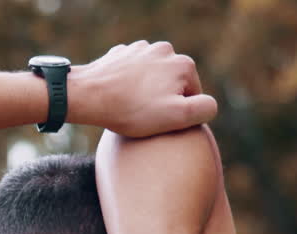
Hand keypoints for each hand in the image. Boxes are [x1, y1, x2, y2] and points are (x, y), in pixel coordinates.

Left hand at [70, 41, 217, 137]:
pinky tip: (119, 96)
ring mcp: (141, 49)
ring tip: (131, 106)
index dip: (180, 113)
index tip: (161, 120)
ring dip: (146, 91)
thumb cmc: (132, 110)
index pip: (193, 96)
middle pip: (173, 85)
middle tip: (145, 115)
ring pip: (152, 78)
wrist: (89, 96)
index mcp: (183, 64)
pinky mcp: (120, 54)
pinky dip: (129, 84)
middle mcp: (165, 50)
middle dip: (163, 100)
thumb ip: (204, 109)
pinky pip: (132, 73)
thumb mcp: (177, 117)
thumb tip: (208, 104)